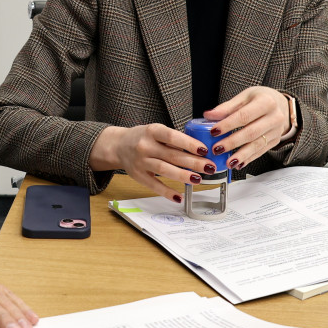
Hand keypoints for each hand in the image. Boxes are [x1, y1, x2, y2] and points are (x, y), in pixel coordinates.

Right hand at [89, 123, 213, 201]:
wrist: (118, 145)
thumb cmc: (143, 137)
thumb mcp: (156, 131)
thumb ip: (173, 140)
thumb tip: (200, 150)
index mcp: (152, 131)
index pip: (172, 137)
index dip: (189, 144)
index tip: (204, 150)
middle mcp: (145, 146)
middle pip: (172, 155)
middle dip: (193, 162)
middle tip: (209, 167)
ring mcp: (140, 161)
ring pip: (164, 170)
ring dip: (183, 176)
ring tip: (198, 179)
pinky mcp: (138, 175)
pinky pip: (154, 185)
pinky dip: (167, 192)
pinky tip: (179, 196)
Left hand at [204, 86, 289, 170]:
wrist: (280, 104)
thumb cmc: (259, 99)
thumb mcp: (244, 97)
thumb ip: (226, 107)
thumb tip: (209, 115)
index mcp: (266, 102)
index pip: (244, 116)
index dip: (228, 125)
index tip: (213, 131)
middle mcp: (275, 117)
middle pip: (251, 132)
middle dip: (232, 142)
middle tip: (217, 149)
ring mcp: (277, 130)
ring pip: (257, 145)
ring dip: (241, 155)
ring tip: (228, 162)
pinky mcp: (275, 141)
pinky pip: (261, 151)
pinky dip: (248, 158)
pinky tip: (238, 163)